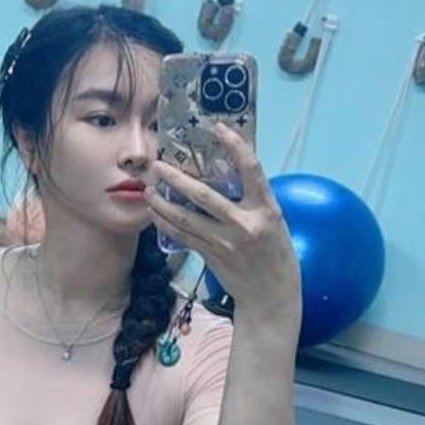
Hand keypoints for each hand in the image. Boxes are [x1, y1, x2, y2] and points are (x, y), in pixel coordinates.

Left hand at [146, 122, 300, 323]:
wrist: (271, 296)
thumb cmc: (276, 255)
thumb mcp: (274, 222)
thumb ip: (254, 200)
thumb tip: (228, 174)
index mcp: (266, 209)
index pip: (251, 170)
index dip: (235, 146)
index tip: (218, 128)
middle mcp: (245, 224)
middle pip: (204, 195)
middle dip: (177, 178)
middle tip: (158, 165)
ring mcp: (225, 242)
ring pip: (186, 218)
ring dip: (163, 202)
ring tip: (148, 189)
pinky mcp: (211, 256)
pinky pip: (182, 236)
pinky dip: (165, 223)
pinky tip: (154, 212)